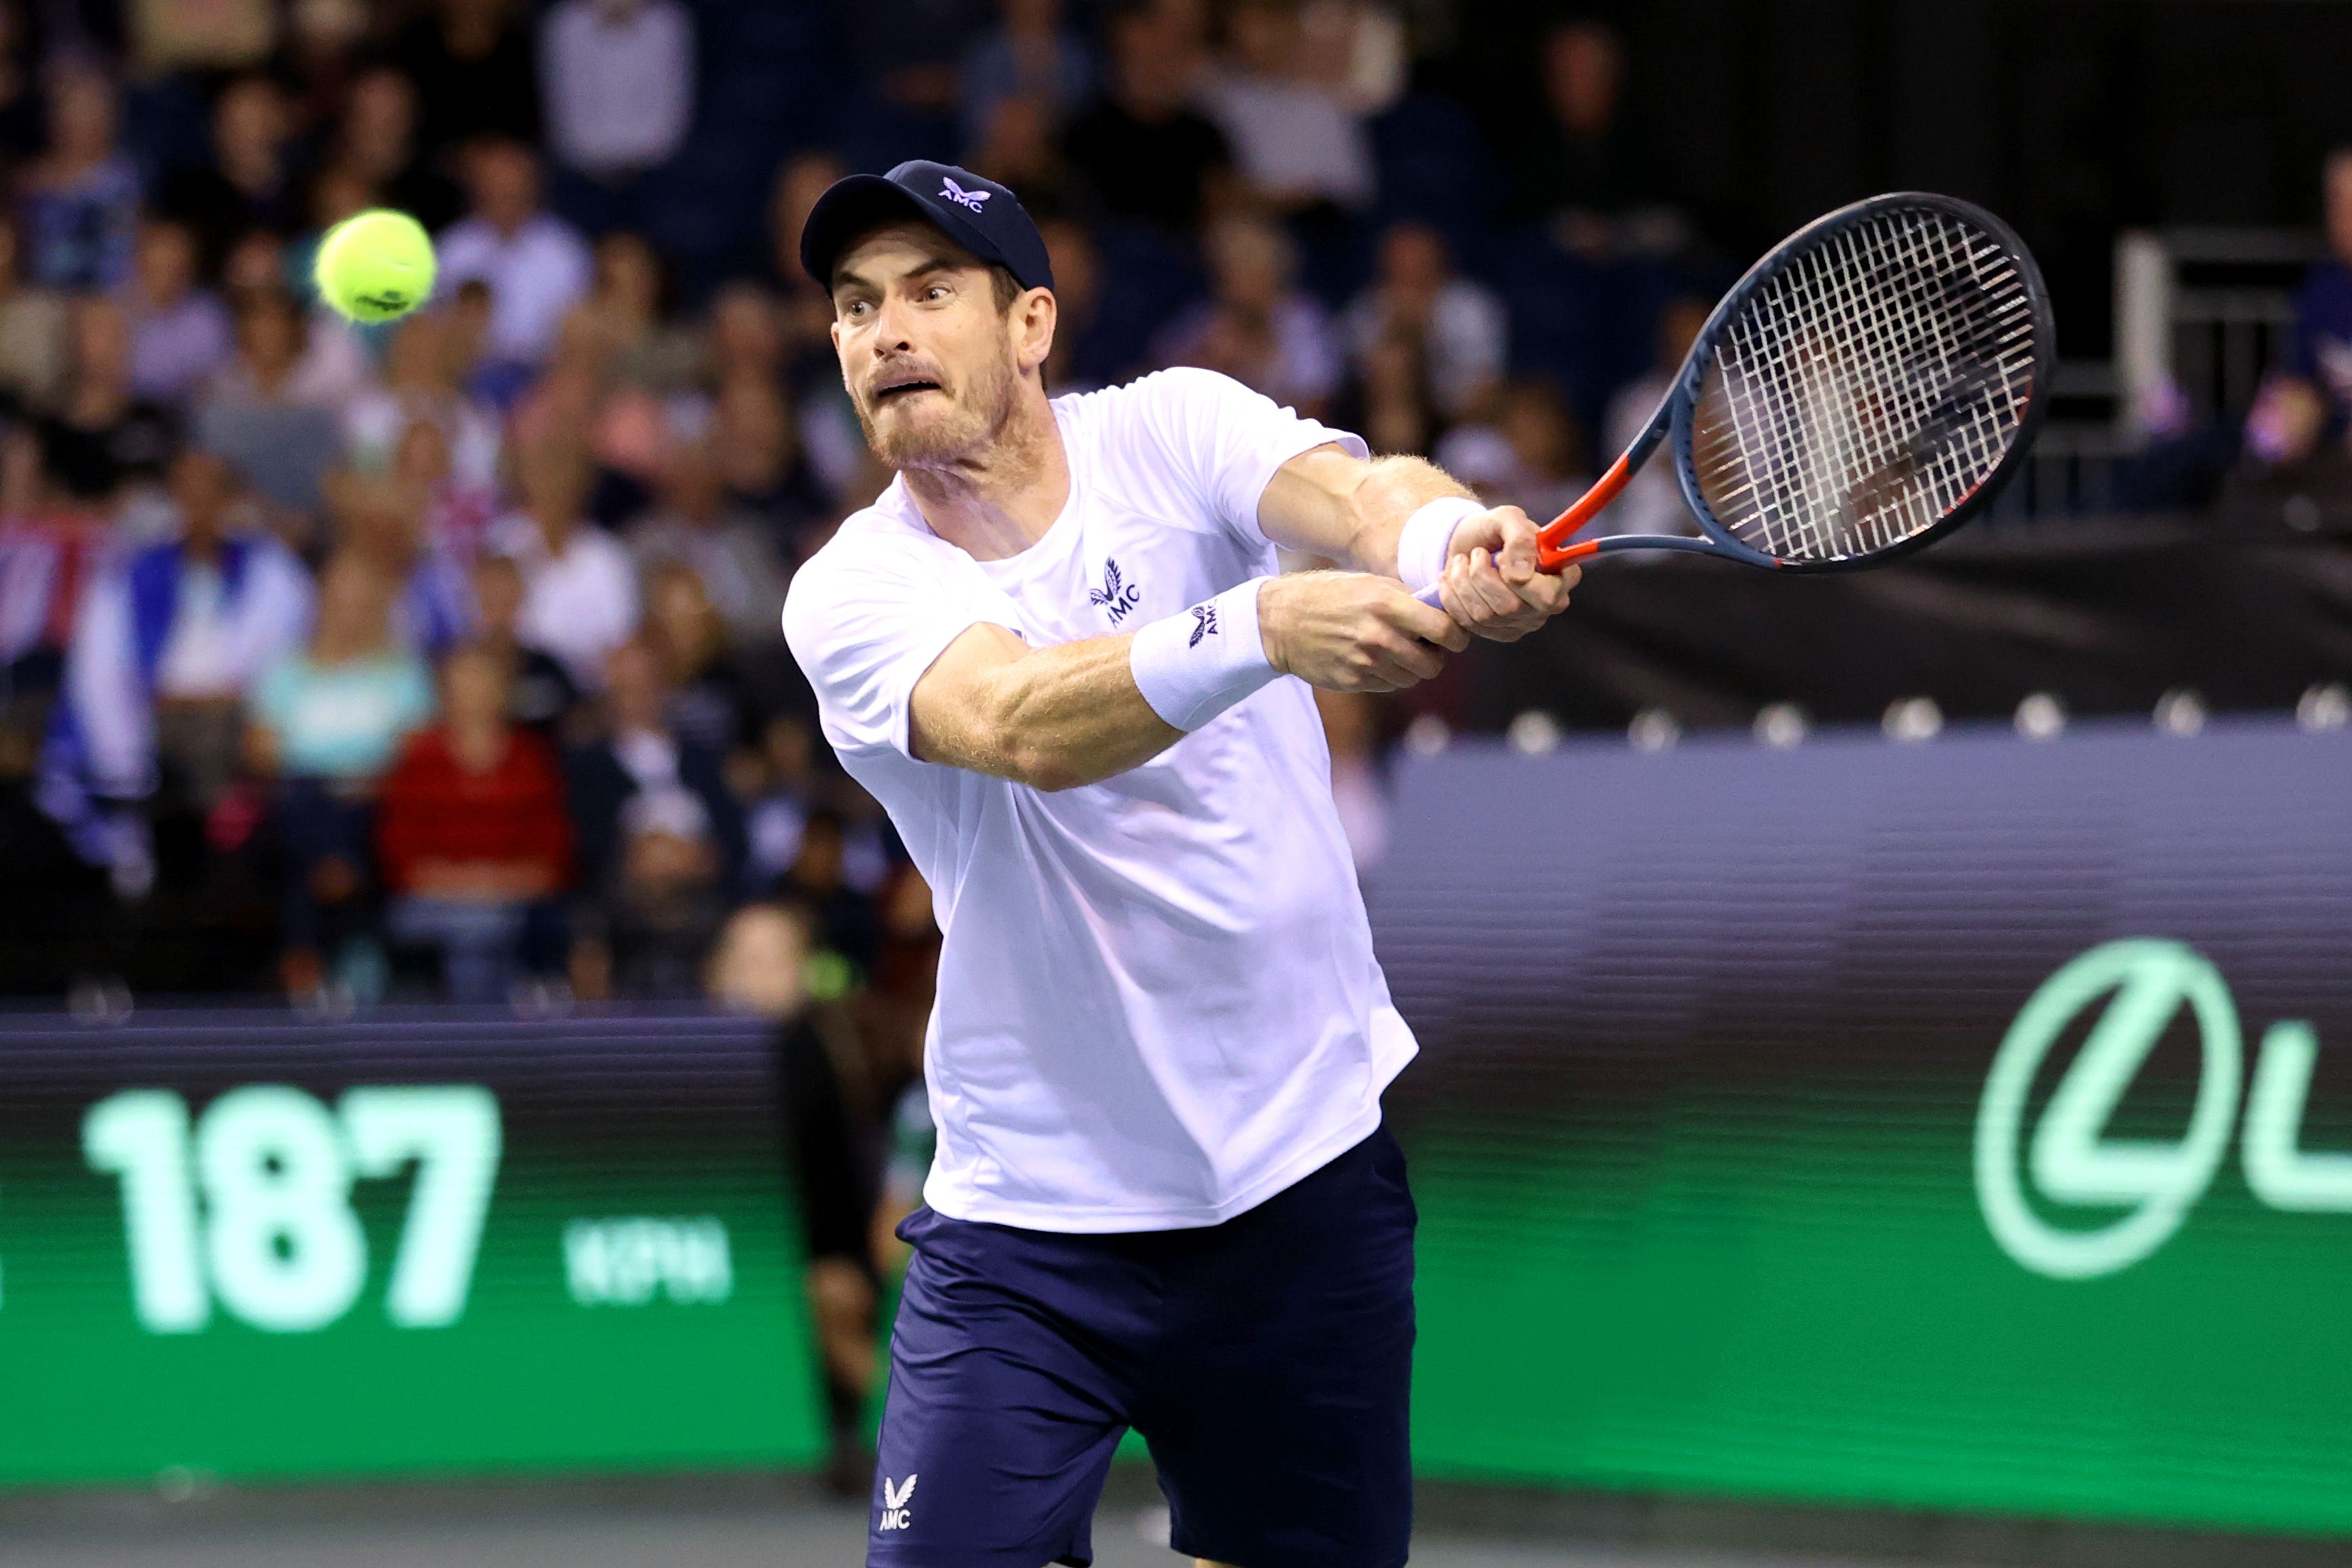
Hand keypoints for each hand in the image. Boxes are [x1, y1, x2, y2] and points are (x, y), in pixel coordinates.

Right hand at [1258, 571, 1467, 692]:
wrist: (1281, 622)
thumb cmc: (1328, 596)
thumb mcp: (1368, 583)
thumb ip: (1406, 598)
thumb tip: (1443, 609)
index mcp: (1387, 604)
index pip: (1444, 630)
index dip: (1457, 636)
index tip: (1454, 636)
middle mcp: (1379, 636)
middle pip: (1433, 664)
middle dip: (1434, 657)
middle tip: (1425, 647)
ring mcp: (1366, 663)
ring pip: (1411, 679)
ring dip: (1410, 669)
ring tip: (1395, 651)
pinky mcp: (1354, 682)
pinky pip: (1388, 686)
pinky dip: (1388, 676)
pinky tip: (1373, 660)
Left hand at [1437, 506, 1578, 641]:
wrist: (1465, 544)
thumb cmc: (1493, 530)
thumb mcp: (1507, 519)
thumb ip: (1520, 538)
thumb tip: (1521, 576)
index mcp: (1561, 577)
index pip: (1548, 597)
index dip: (1519, 579)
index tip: (1500, 556)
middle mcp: (1546, 606)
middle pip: (1511, 608)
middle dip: (1481, 576)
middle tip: (1476, 554)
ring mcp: (1520, 623)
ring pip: (1485, 616)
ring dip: (1462, 582)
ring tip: (1461, 561)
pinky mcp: (1494, 632)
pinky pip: (1466, 623)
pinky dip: (1451, 595)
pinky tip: (1452, 578)